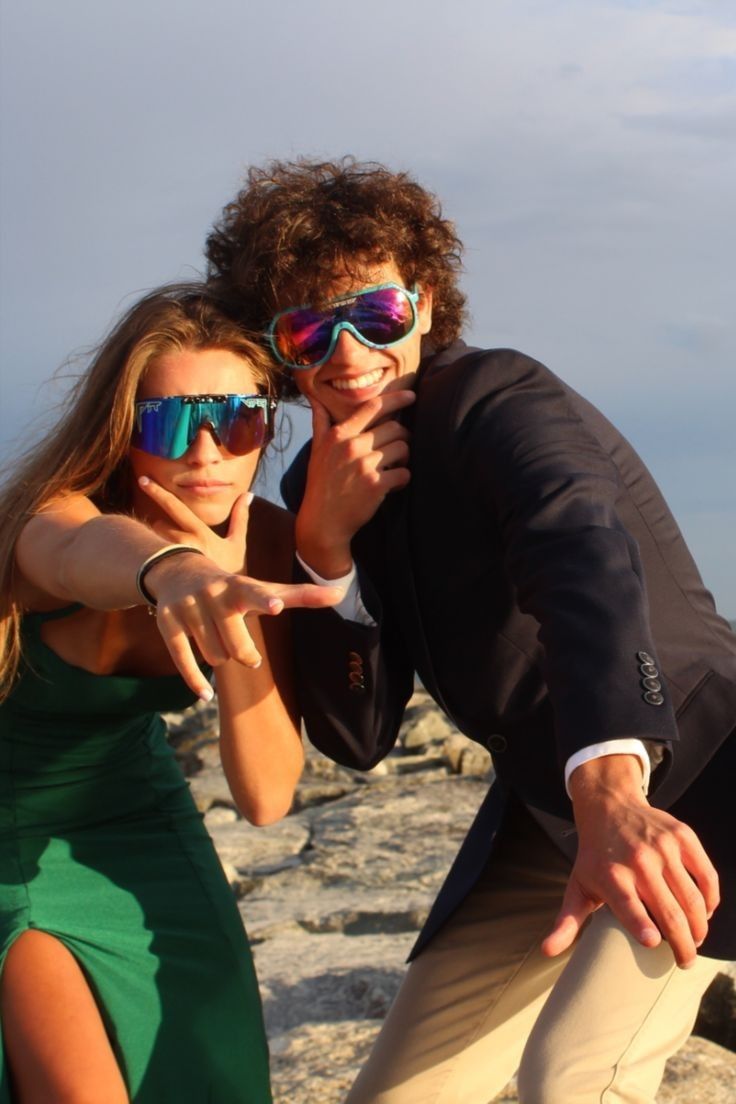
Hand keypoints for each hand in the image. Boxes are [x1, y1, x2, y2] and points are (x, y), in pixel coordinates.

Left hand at [138, 476, 248, 573]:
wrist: (229, 608)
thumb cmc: (233, 573)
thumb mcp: (237, 545)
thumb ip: (240, 518)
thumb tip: (247, 494)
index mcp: (200, 534)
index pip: (175, 507)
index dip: (157, 492)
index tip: (141, 479)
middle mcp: (185, 546)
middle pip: (159, 525)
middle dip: (161, 527)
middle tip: (171, 537)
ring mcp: (175, 563)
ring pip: (155, 543)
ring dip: (160, 546)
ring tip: (172, 556)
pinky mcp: (167, 579)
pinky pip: (154, 563)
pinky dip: (157, 562)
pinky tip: (165, 570)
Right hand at [142, 549, 343, 701]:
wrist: (177, 570)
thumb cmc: (232, 588)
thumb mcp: (263, 588)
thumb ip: (301, 594)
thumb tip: (341, 594)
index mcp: (239, 587)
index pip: (255, 594)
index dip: (266, 601)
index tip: (276, 606)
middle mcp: (212, 595)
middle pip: (236, 646)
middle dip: (243, 655)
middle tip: (242, 648)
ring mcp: (188, 609)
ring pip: (214, 657)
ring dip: (220, 658)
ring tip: (217, 639)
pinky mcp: (168, 624)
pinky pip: (183, 660)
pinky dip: (195, 681)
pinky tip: (205, 695)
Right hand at [296, 389, 414, 577]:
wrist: (322, 522)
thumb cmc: (320, 484)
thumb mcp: (316, 450)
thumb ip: (320, 422)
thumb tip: (314, 398)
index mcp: (339, 434)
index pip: (374, 406)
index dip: (397, 398)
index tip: (412, 395)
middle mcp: (352, 446)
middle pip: (395, 428)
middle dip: (402, 437)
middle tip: (398, 448)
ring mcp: (364, 465)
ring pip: (403, 448)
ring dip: (404, 458)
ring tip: (394, 466)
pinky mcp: (376, 485)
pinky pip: (404, 473)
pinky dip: (403, 478)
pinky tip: (393, 484)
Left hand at [542, 755, 719, 967]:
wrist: (610, 806)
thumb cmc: (595, 856)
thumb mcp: (578, 885)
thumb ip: (566, 921)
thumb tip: (546, 951)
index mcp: (611, 875)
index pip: (628, 904)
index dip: (641, 925)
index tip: (653, 943)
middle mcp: (638, 861)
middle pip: (669, 911)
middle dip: (683, 945)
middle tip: (685, 962)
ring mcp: (664, 848)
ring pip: (693, 898)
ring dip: (700, 927)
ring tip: (695, 940)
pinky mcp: (683, 837)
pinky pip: (707, 875)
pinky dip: (711, 899)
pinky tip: (705, 913)